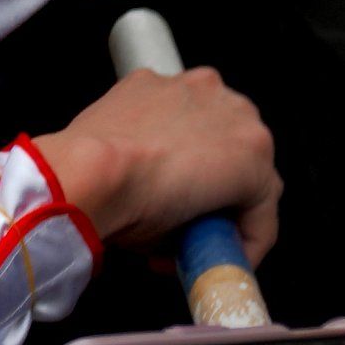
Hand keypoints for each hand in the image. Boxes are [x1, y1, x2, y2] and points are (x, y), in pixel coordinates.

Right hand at [33, 65, 279, 262]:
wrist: (90, 172)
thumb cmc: (84, 167)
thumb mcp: (112, 156)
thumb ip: (141, 166)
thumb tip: (151, 208)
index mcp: (161, 86)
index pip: (188, 129)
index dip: (178, 173)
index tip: (158, 203)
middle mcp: (204, 89)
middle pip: (224, 147)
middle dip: (207, 188)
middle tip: (178, 223)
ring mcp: (236, 121)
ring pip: (249, 176)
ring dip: (226, 212)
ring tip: (196, 245)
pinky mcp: (255, 161)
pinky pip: (260, 211)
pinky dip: (246, 239)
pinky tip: (218, 259)